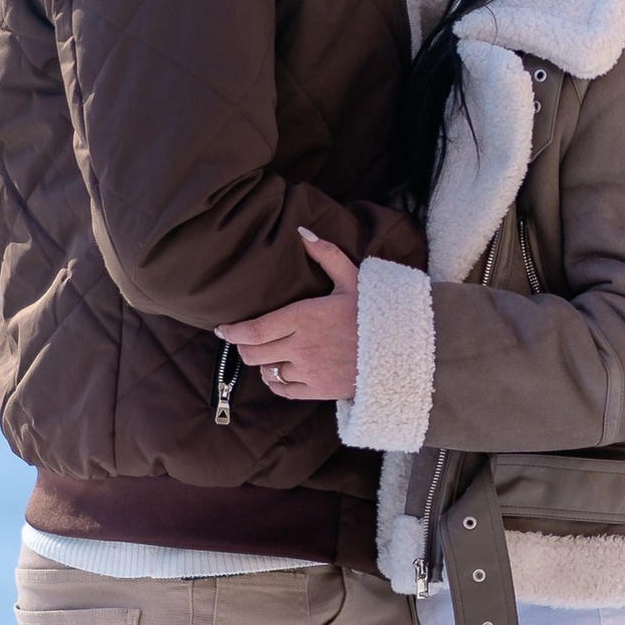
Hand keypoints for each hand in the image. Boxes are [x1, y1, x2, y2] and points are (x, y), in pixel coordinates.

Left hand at [217, 230, 359, 401]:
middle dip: (243, 347)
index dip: (232, 332)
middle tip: (245, 339)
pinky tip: (280, 371)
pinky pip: (283, 390)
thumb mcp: (353, 279)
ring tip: (270, 352)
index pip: (253, 330)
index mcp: (305, 317)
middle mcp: (301, 347)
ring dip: (264, 363)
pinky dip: (276, 381)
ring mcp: (308, 371)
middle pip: (252, 354)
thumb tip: (301, 233)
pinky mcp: (317, 391)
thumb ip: (326, 255)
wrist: (401, 353)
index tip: (222, 329)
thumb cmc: (375, 313)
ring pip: (266, 372)